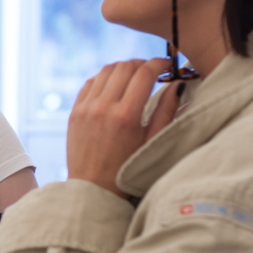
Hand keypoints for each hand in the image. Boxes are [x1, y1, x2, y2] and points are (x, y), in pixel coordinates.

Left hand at [66, 58, 179, 198]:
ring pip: (106, 71)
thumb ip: (166, 110)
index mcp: (126, 116)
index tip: (167, 65)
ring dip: (123, 68)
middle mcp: (103, 107)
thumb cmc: (127, 168)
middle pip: (125, 67)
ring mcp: (86, 108)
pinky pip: (90, 82)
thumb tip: (177, 84)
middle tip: (152, 71)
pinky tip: (114, 85)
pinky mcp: (74, 111)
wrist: (93, 188)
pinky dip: (104, 78)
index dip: (159, 64)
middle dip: (142, 64)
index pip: (144, 74)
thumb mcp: (151, 141)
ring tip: (134, 76)